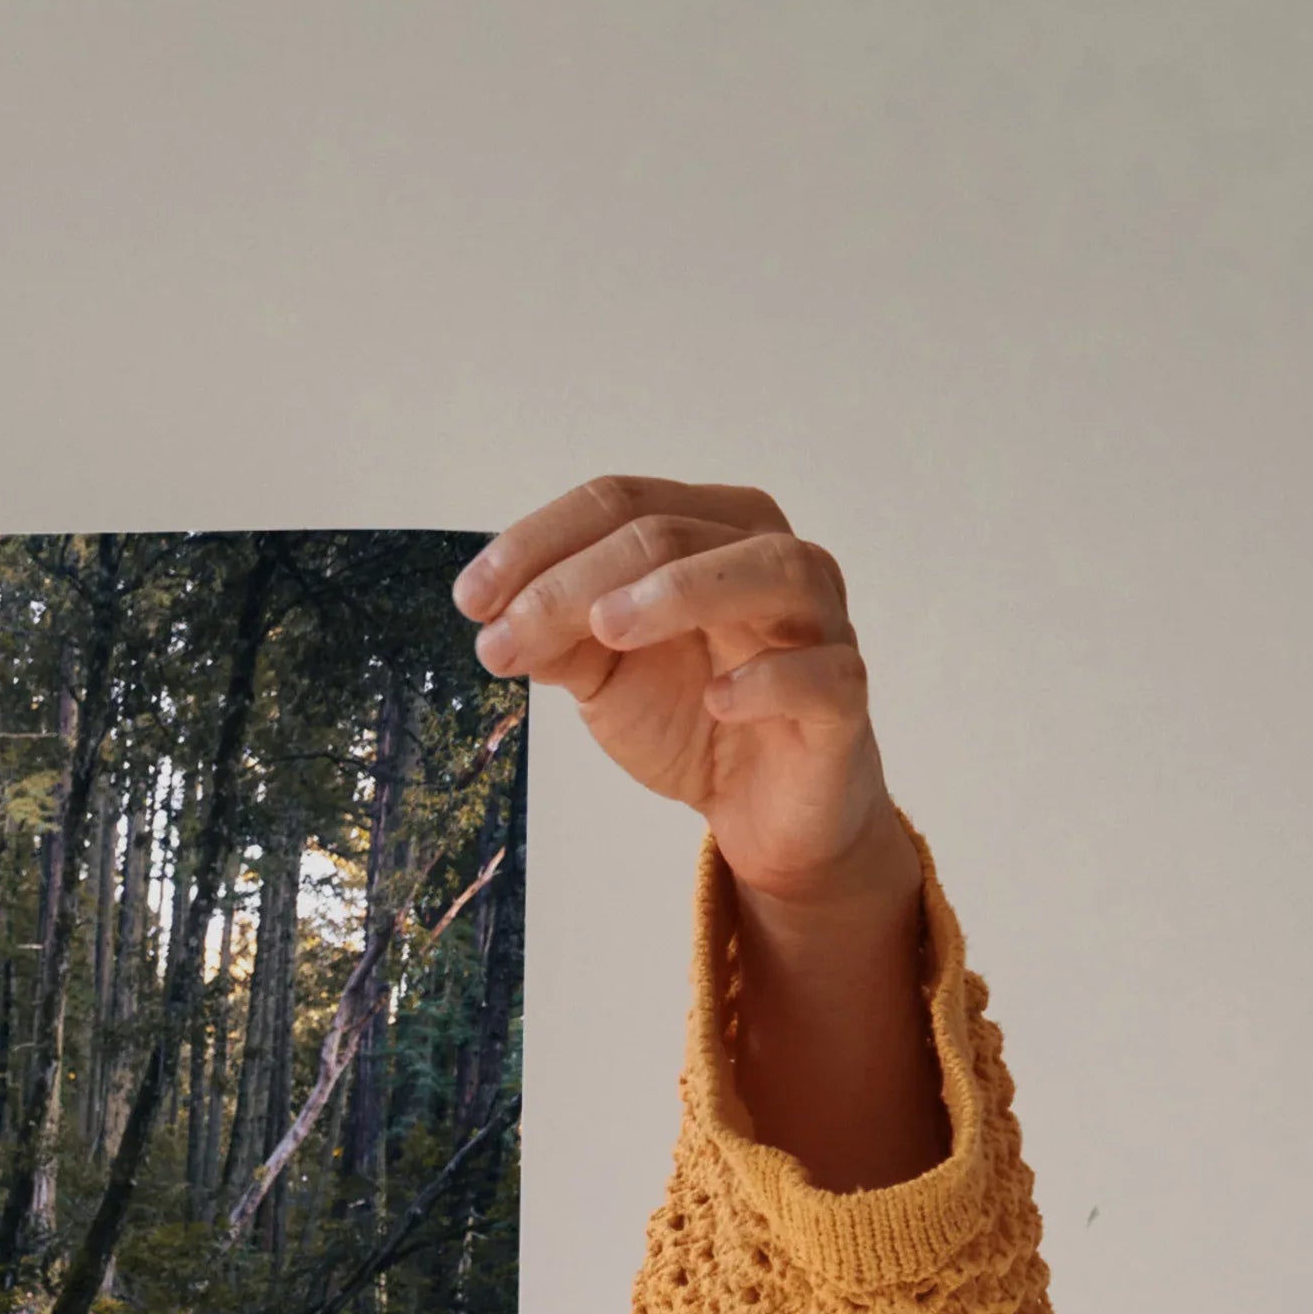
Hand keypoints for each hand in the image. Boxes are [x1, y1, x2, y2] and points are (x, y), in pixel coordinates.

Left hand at [458, 477, 943, 1185]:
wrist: (762, 810)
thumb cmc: (691, 715)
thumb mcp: (606, 675)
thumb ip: (559, 638)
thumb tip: (496, 619)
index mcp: (710, 531)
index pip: (622, 503)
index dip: (539, 542)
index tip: (470, 600)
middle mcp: (771, 557)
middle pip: (673, 532)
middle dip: (577, 580)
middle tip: (508, 634)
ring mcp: (818, 623)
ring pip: (768, 570)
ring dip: (682, 591)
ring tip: (607, 628)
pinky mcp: (843, 699)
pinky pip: (821, 673)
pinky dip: (770, 678)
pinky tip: (717, 698)